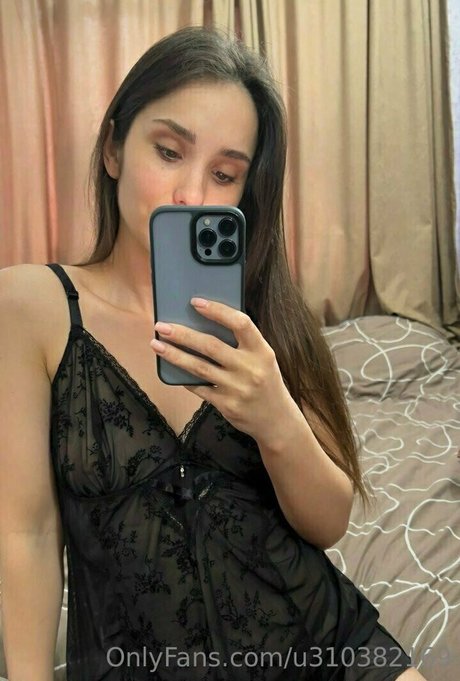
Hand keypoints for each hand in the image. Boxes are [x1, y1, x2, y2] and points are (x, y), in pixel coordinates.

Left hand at [150, 297, 297, 444]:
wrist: (276, 420)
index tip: (195, 302)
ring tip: (156, 344)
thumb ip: (242, 344)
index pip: (240, 323)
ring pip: (199, 367)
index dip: (217, 311)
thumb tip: (204, 323)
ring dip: (174, 354)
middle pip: (211, 345)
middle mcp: (250, 368)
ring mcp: (237, 388)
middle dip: (182, 334)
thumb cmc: (265, 382)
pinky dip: (183, 377)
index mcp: (262, 351)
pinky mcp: (226, 405)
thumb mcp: (263, 359)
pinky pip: (198, 387)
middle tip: (162, 326)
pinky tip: (170, 368)